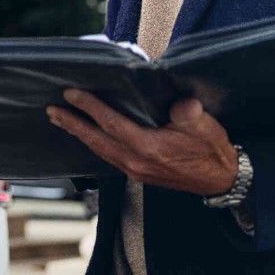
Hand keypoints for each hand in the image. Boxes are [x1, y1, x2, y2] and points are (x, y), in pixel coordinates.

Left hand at [46, 89, 236, 195]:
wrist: (222, 180)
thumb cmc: (212, 151)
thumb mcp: (205, 126)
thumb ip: (189, 114)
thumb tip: (179, 104)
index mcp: (148, 147)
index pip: (110, 123)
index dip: (89, 107)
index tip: (71, 93)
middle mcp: (135, 161)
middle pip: (96, 140)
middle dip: (72, 123)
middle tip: (52, 110)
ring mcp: (135, 170)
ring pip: (99, 150)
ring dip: (79, 134)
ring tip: (61, 120)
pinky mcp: (138, 174)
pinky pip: (108, 157)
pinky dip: (94, 144)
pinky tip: (88, 137)